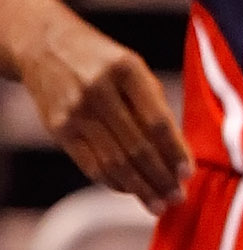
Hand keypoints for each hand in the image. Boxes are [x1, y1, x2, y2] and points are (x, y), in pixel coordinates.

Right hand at [18, 6, 188, 211]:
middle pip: (136, 146)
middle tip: (178, 197)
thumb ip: (154, 107)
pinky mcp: (58, 128)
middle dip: (160, 177)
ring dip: (140, 188)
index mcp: (127, 69)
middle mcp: (99, 89)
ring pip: (114, 162)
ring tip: (158, 204)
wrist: (47, 46)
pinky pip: (91, 165)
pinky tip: (132, 191)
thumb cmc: (104, 63)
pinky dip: (114, 182)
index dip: (174, 152)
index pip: (157, 121)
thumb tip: (178, 157)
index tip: (189, 174)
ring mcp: (75, 110)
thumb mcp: (133, 70)